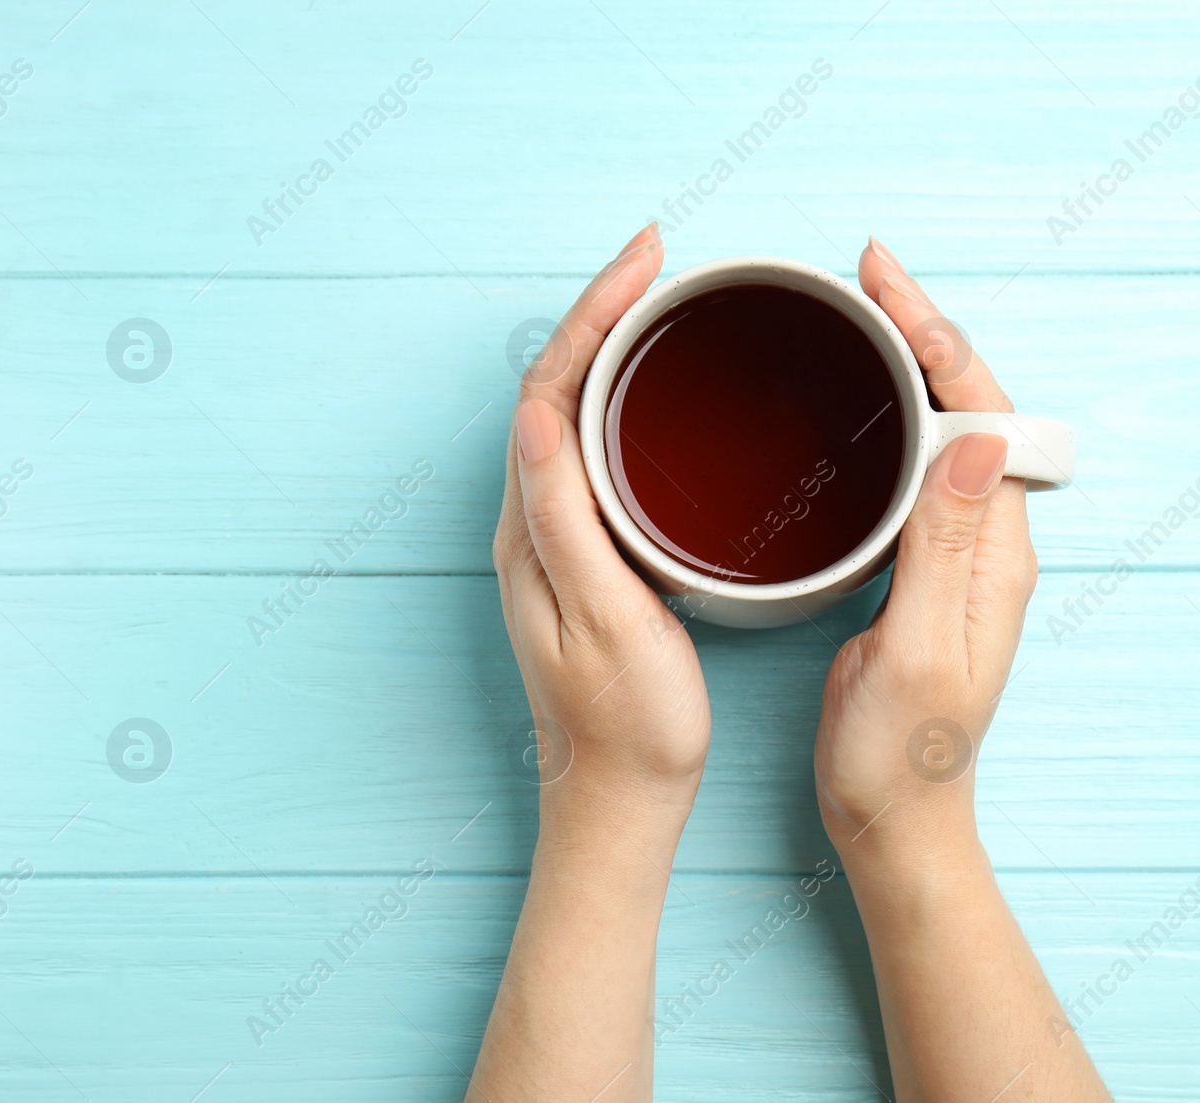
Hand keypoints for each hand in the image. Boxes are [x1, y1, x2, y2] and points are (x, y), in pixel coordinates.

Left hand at [493, 222, 709, 832]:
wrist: (620, 800)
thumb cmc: (627, 726)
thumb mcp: (608, 625)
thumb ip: (570, 526)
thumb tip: (537, 420)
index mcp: (533, 532)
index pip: (548, 393)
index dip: (594, 317)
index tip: (647, 264)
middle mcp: (532, 526)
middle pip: (556, 389)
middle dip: (604, 314)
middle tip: (663, 264)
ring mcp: (558, 542)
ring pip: (575, 416)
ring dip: (613, 351)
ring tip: (666, 307)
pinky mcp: (588, 558)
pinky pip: (598, 455)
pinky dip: (628, 405)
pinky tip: (666, 400)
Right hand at [814, 236, 1036, 857]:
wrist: (894, 819)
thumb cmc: (903, 755)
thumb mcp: (916, 653)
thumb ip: (942, 550)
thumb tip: (973, 439)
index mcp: (995, 554)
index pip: (984, 415)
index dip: (938, 339)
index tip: (884, 283)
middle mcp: (985, 544)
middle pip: (967, 408)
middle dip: (921, 332)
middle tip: (863, 276)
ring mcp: (952, 557)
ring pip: (939, 433)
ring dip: (905, 368)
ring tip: (856, 316)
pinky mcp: (918, 572)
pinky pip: (910, 474)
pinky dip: (883, 422)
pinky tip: (849, 410)